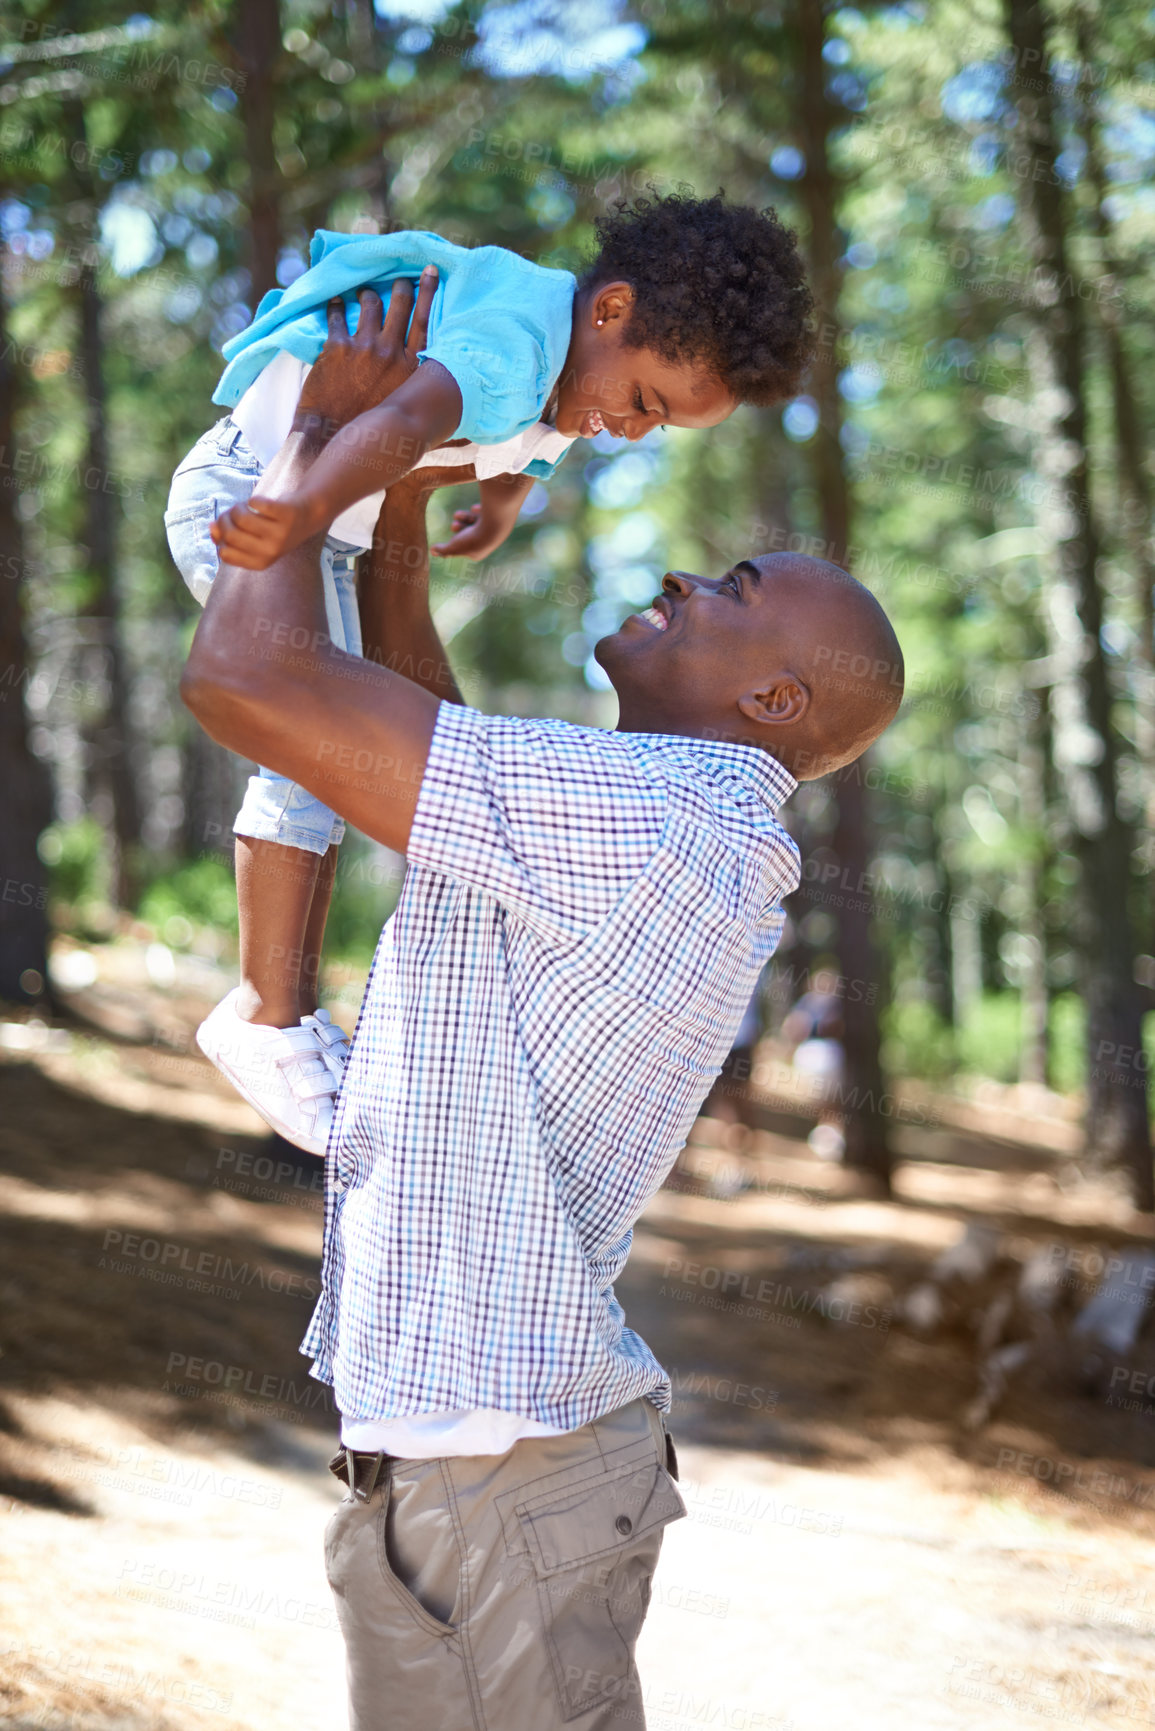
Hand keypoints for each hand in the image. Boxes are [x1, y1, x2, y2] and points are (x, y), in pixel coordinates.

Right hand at [210, 492, 327, 570]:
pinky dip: (254, 499)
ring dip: (238, 506)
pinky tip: (260, 503)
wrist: (309, 514)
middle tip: (235, 511)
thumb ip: (228, 536)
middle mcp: (271, 552)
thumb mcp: (251, 536)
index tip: (228, 526)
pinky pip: (257, 503)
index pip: (224, 554)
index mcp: (260, 562)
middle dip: (225, 518)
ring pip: (241, 517)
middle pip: (229, 534)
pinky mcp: (287, 515)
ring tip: (246, 506)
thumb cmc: (273, 526)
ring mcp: (281, 534)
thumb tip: (212, 528)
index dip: (220, 536)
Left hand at [295, 269, 437, 436]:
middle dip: (400, 286)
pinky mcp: (337, 347)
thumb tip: (460, 430)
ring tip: (362, 294)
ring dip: (367, 295)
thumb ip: (422, 399)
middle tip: (397, 280)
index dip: (429, 291)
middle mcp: (391, 352)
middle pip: (401, 303)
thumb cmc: (372, 429)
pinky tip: (334, 301)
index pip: (425, 320)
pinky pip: (337, 314)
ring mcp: (365, 347)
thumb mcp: (406, 411)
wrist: (333, 437)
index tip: (430, 271)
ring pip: (370, 302)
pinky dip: (335, 306)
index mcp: (411, 368)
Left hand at [431, 502, 509, 560]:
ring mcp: (493, 530)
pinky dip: (478, 511)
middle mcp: (488, 542)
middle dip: (459, 528)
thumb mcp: (454, 546)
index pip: (464, 548)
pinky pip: (485, 514)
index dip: (456, 542)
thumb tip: (432, 551)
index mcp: (479, 552)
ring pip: (475, 522)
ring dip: (465, 518)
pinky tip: (475, 509)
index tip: (450, 540)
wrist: (494, 525)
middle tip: (453, 525)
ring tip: (457, 514)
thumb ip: (443, 550)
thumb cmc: (473, 538)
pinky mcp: (497, 518)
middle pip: (469, 533)